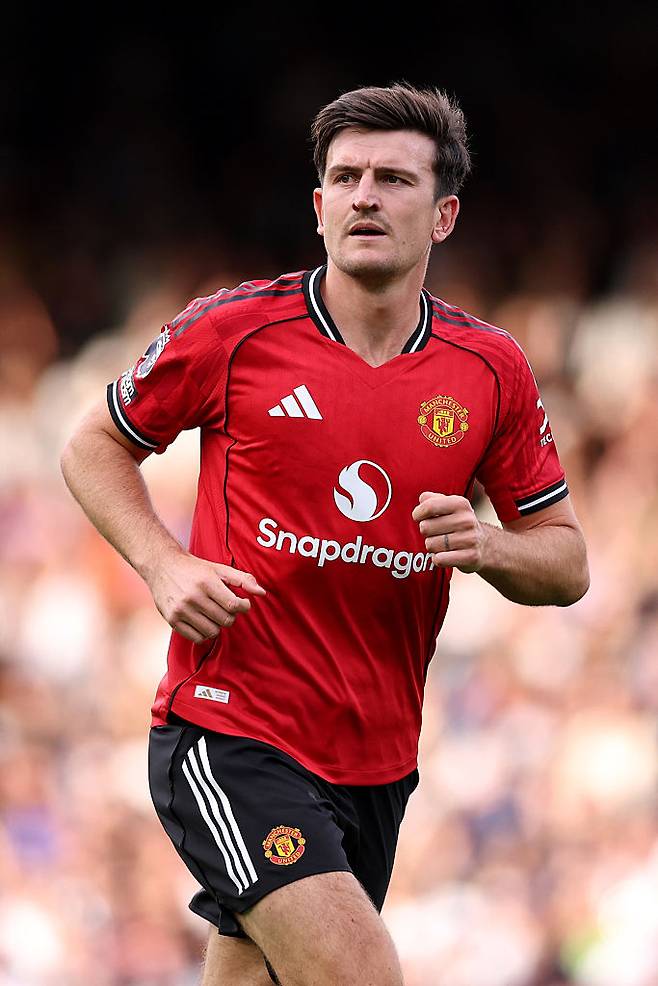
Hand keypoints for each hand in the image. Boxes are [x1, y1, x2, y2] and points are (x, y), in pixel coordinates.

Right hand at [147, 549, 265, 642]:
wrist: (162, 566)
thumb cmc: (195, 569)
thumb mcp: (220, 569)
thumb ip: (243, 580)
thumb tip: (262, 593)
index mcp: (207, 582)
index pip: (234, 605)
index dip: (244, 607)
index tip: (243, 604)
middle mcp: (193, 596)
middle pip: (225, 620)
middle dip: (231, 616)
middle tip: (226, 608)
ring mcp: (181, 609)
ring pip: (212, 632)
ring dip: (217, 625)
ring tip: (214, 614)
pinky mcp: (172, 620)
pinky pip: (197, 638)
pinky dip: (204, 633)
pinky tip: (203, 621)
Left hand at [411, 492, 487, 572]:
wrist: (485, 545)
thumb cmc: (458, 523)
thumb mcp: (449, 506)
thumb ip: (432, 499)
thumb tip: (422, 499)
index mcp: (460, 504)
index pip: (429, 506)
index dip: (418, 513)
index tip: (419, 517)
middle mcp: (467, 520)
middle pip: (425, 527)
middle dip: (426, 532)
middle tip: (437, 533)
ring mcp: (470, 539)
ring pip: (430, 545)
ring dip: (432, 547)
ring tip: (444, 544)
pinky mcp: (471, 557)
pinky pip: (439, 559)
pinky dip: (438, 559)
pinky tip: (446, 555)